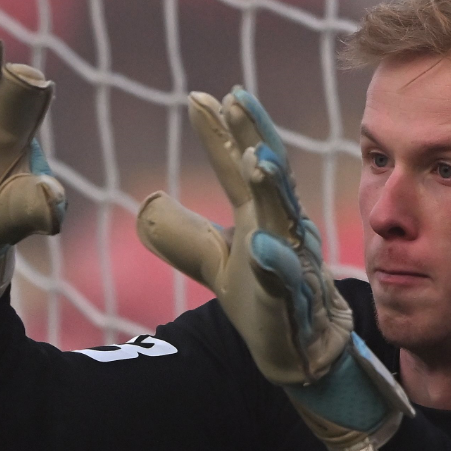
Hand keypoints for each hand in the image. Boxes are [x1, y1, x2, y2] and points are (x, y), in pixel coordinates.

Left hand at [136, 87, 411, 450]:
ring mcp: (294, 264)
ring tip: (256, 157)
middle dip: (256, 139)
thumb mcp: (217, 264)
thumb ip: (185, 234)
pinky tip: (261, 245)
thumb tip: (149, 200)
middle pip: (269, 179)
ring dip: (272, 189)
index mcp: (262, 218)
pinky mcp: (296, 302)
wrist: (302, 353)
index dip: (225, 135)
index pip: (241, 169)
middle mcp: (283, 231)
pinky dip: (276, 263)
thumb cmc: (265, 303)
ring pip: (284, 220)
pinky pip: (287, 280)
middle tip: (238, 101)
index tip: (203, 98)